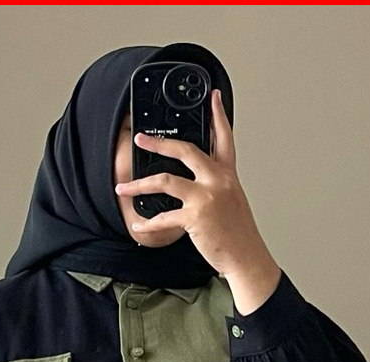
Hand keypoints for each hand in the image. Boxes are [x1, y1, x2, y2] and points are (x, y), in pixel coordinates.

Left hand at [115, 89, 281, 313]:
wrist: (246, 257)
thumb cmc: (238, 234)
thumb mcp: (232, 200)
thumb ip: (217, 184)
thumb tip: (198, 179)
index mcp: (227, 175)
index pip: (224, 138)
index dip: (219, 115)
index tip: (213, 97)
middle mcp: (217, 181)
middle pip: (185, 150)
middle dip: (159, 142)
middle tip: (142, 139)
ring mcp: (206, 197)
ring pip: (165, 180)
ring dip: (139, 184)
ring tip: (123, 187)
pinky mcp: (195, 217)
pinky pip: (163, 217)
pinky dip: (147, 223)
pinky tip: (137, 225)